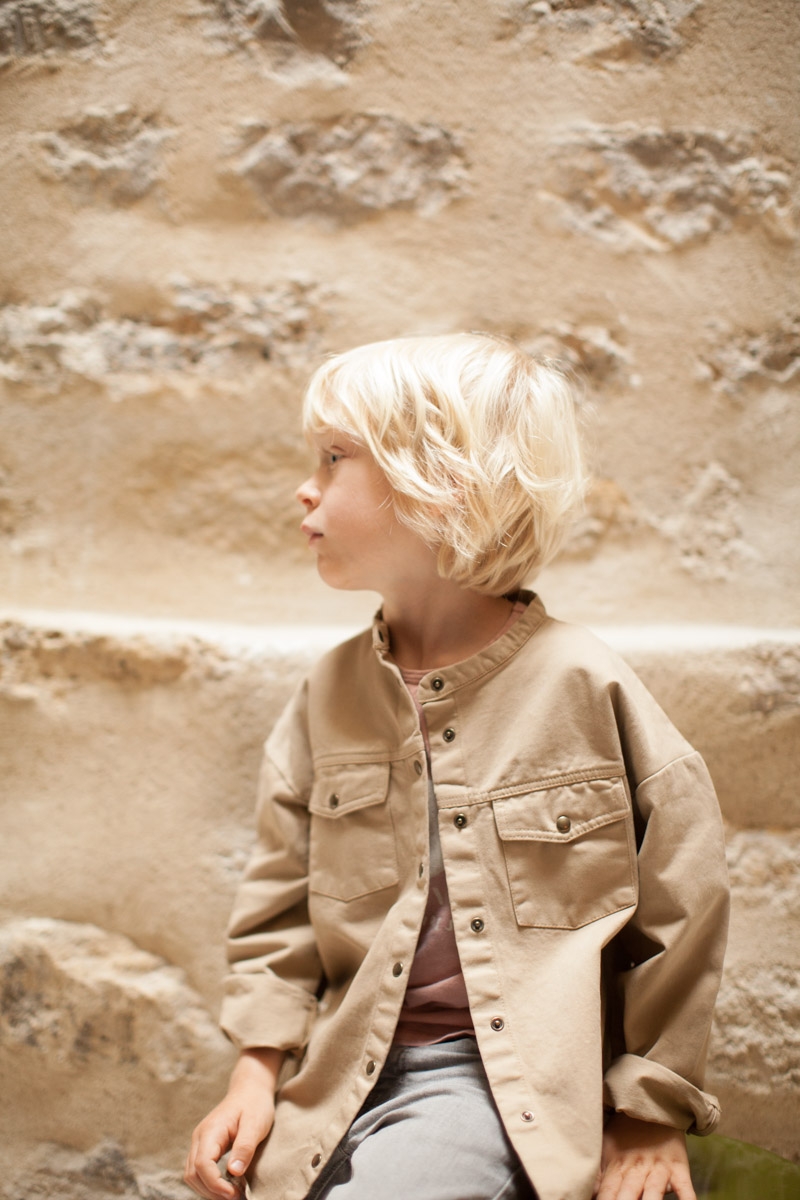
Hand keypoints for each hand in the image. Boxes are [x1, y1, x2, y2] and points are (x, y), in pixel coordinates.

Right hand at [184, 1048, 284, 1199]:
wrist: (250, 1089)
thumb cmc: (254, 1104)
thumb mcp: (256, 1124)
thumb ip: (244, 1147)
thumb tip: (234, 1172)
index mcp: (211, 1130)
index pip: (202, 1165)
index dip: (215, 1184)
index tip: (234, 1194)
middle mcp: (200, 1137)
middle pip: (193, 1174)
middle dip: (212, 1191)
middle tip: (236, 1198)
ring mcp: (200, 1142)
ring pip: (192, 1175)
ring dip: (209, 1190)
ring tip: (233, 1194)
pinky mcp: (205, 1147)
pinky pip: (199, 1171)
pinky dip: (210, 1183)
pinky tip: (228, 1186)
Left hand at [594, 1113, 695, 1199]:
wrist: (652, 1103)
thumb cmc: (625, 1130)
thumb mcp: (606, 1147)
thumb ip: (599, 1173)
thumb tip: (588, 1192)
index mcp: (617, 1166)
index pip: (607, 1192)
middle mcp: (637, 1168)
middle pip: (628, 1193)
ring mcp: (659, 1168)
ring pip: (654, 1190)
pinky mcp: (679, 1166)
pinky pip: (685, 1186)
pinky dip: (687, 1198)